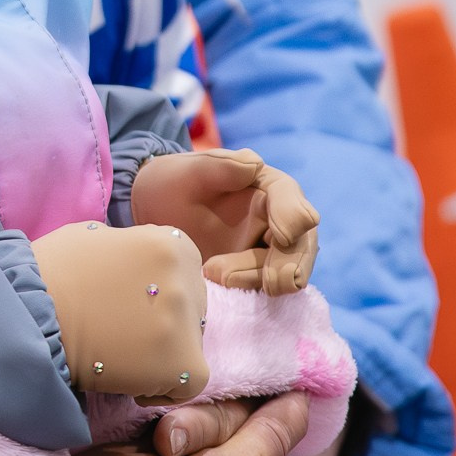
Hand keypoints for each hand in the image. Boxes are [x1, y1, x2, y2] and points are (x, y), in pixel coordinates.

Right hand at [28, 221, 208, 402]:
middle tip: (121, 332)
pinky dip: (161, 387)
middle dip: (162, 321)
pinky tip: (129, 380)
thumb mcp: (94, 237)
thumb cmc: (49, 274)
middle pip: (191, 308)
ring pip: (188, 345)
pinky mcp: (182, 361)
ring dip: (159, 353)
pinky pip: (189, 383)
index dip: (155, 292)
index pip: (182, 273)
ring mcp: (186, 320)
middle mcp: (186, 277)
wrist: (26, 314)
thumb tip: (133, 263)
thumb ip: (128, 247)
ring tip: (119, 356)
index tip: (128, 306)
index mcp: (170, 243)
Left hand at [130, 149, 318, 295]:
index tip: (283, 236)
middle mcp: (277, 219)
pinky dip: (247, 291)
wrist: (155, 211)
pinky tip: (221, 289)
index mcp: (267, 185)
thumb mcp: (190, 170)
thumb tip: (254, 164)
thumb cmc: (176, 183)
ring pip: (284, 270)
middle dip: (290, 263)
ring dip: (258, 278)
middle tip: (273, 283)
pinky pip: (260, 287)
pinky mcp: (252, 275)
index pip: (289, 196)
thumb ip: (220, 166)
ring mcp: (267, 251)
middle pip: (300, 241)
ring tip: (214, 273)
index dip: (291, 215)